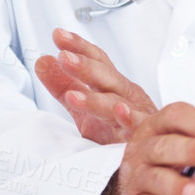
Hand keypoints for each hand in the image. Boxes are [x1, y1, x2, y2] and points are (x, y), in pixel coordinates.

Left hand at [36, 28, 156, 143]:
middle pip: (106, 77)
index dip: (79, 47)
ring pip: (116, 103)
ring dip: (96, 99)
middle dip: (85, 67)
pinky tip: (121, 112)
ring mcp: (136, 114)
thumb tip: (42, 61)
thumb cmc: (118, 131)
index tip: (58, 35)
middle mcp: (126, 95)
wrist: (152, 159)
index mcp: (113, 86)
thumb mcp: (85, 107)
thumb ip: (64, 86)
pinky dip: (131, 119)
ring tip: (74, 96)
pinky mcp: (142, 137)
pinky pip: (138, 128)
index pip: (96, 61)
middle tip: (63, 57)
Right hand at [95, 103, 194, 194]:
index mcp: (157, 127)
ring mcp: (137, 176)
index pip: (175, 116)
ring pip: (156, 178)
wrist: (135, 194)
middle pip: (163, 146)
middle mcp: (143, 149)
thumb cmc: (165, 163)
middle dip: (189, 149)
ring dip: (178, 186)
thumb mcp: (185, 143)